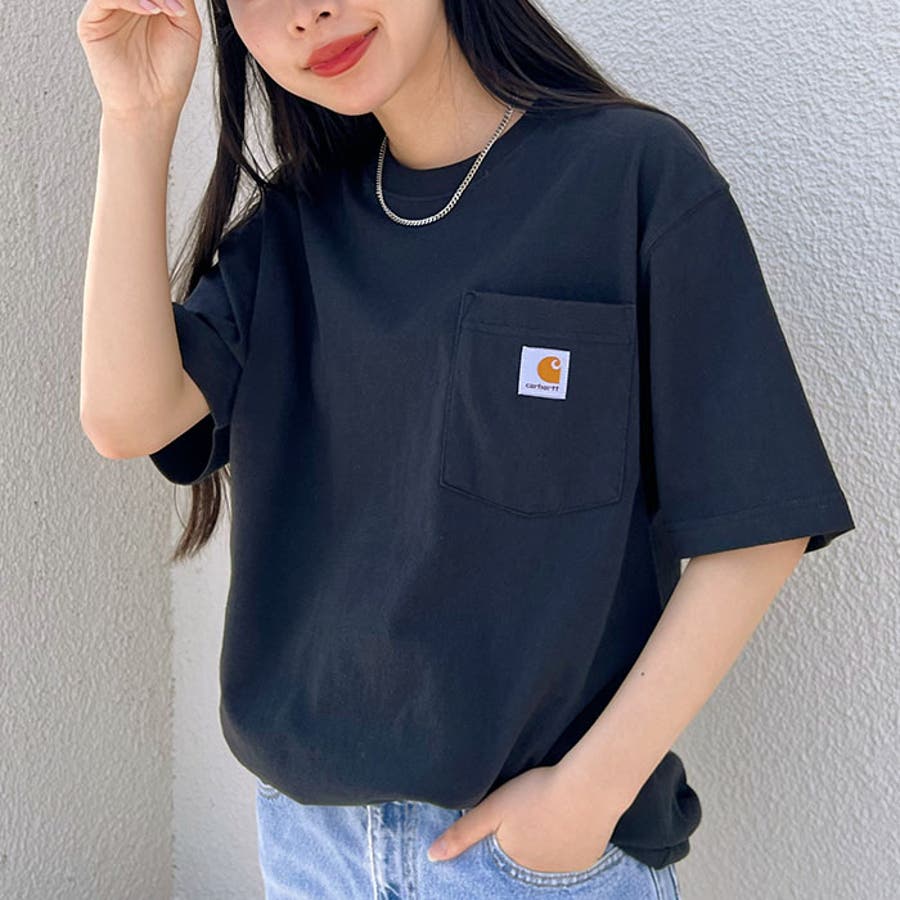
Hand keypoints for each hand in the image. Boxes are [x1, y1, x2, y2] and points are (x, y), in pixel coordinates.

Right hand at [77, 0, 200, 117]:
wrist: (153, 104)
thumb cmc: (171, 72)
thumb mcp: (186, 27)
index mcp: (147, 1)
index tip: (180, 2)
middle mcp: (126, 2)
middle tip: (174, 2)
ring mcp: (107, 9)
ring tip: (166, 8)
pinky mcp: (92, 21)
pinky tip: (151, 10)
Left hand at [426, 764, 621, 872]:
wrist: (589, 788)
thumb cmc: (537, 793)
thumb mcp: (494, 808)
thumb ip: (463, 833)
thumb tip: (432, 857)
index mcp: (514, 863)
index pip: (500, 864)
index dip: (500, 847)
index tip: (506, 829)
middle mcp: (540, 875)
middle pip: (524, 862)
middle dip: (522, 847)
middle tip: (529, 817)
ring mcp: (566, 870)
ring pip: (547, 860)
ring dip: (544, 846)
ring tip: (546, 817)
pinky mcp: (588, 859)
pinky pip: (570, 856)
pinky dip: (566, 843)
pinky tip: (566, 821)